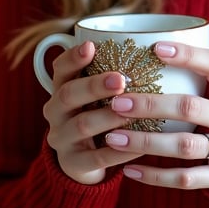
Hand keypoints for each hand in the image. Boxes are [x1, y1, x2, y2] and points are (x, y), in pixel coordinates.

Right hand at [42, 40, 144, 184]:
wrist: (83, 161)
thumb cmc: (97, 113)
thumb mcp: (96, 93)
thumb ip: (111, 72)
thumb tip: (152, 43)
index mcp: (61, 89)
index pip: (60, 69)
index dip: (73, 57)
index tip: (91, 46)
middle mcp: (55, 112)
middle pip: (68, 95)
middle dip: (94, 86)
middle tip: (120, 79)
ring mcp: (62, 139)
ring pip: (82, 125)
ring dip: (108, 117)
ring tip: (132, 113)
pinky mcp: (73, 164)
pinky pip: (97, 158)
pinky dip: (119, 151)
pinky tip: (139, 146)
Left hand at [102, 41, 208, 189]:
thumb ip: (208, 77)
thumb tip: (154, 50)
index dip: (187, 55)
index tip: (155, 49)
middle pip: (190, 108)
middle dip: (150, 104)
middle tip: (117, 102)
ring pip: (183, 146)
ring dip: (144, 142)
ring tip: (112, 138)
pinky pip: (185, 178)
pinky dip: (155, 176)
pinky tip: (129, 171)